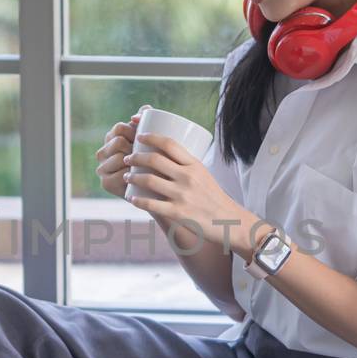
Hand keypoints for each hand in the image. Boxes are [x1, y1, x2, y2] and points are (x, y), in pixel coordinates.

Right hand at [94, 106, 147, 199]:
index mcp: (110, 139)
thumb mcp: (150, 141)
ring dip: (134, 161)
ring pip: (120, 157)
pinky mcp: (106, 183)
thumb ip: (147, 121)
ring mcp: (102, 168)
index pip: (119, 128)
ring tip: (149, 165)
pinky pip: (120, 174)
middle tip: (150, 153)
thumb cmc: (153, 162)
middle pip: (118, 141)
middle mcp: (103, 153)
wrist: (155, 190)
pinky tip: (140, 177)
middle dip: (134, 146)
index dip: (133, 130)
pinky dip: (131, 175)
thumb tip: (146, 108)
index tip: (147, 137)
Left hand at [123, 129, 256, 251]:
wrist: (229, 221)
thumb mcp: (203, 174)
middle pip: (154, 159)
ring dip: (132, 177)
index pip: (169, 144)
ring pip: (149, 181)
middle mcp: (188, 177)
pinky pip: (151, 205)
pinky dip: (137, 201)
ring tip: (127, 176)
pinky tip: (131, 199)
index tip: (139, 136)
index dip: (150, 137)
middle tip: (128, 158)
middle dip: (135, 157)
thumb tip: (163, 155)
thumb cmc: (213, 197)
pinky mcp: (178, 213)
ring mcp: (182, 195)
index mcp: (194, 164)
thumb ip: (186, 166)